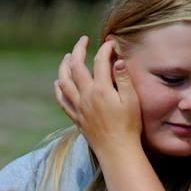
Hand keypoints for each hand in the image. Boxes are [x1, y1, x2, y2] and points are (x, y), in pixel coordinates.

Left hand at [54, 36, 141, 157]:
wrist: (117, 151)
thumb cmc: (129, 126)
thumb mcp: (132, 100)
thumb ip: (123, 79)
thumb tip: (117, 60)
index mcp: (101, 89)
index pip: (100, 60)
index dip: (105, 48)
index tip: (111, 43)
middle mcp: (86, 96)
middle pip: (76, 66)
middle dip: (78, 49)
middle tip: (83, 40)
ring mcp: (79, 107)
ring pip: (64, 82)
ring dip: (64, 66)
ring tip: (68, 57)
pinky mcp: (76, 118)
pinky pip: (62, 101)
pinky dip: (58, 89)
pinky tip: (58, 82)